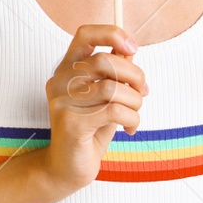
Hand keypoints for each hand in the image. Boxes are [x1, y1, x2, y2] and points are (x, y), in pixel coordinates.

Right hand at [40, 25, 145, 191]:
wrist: (68, 168)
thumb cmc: (90, 131)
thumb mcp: (105, 97)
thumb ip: (114, 73)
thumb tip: (130, 50)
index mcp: (67, 69)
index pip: (85, 34)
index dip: (112, 34)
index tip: (132, 48)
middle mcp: (60, 81)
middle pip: (106, 60)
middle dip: (135, 76)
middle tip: (142, 93)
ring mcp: (62, 102)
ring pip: (113, 88)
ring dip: (135, 103)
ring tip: (133, 115)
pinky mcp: (71, 123)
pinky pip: (114, 111)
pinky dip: (131, 119)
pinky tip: (129, 129)